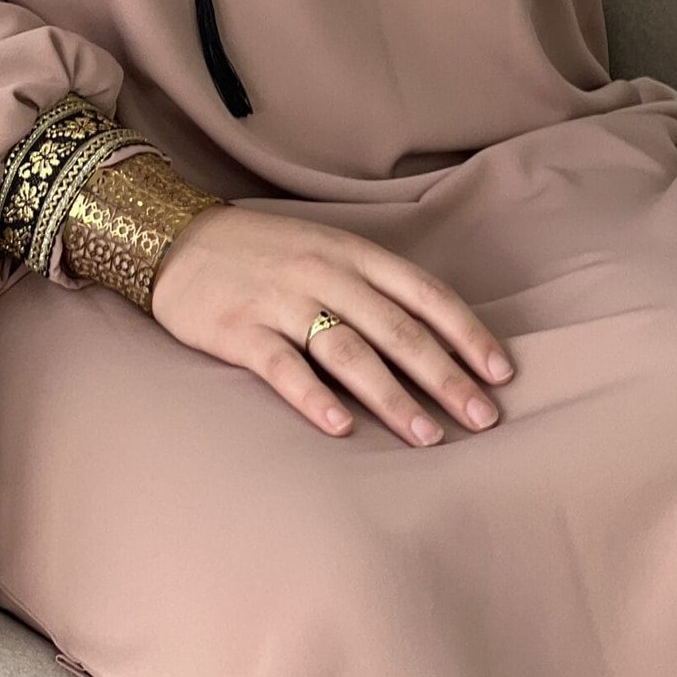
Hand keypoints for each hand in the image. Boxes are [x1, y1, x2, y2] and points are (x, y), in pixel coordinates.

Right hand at [149, 203, 513, 445]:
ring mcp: (280, 300)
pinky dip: (314, 398)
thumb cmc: (262, 253)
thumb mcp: (324, 250)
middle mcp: (323, 272)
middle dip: (444, 375)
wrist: (175, 240)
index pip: (423, 293)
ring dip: (392, 396)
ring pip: (348, 351)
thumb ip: (371, 287)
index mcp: (351, 252)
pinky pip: (283, 367)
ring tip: (427, 436)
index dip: (466, 334)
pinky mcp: (239, 330)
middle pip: (395, 328)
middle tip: (482, 419)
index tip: (500, 374)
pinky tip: (341, 428)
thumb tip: (432, 340)